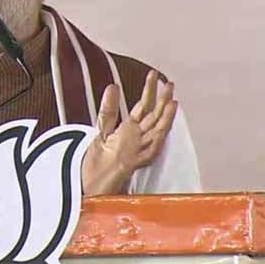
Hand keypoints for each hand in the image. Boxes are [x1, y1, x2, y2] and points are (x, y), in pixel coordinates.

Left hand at [81, 71, 177, 196]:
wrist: (92, 187)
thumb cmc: (96, 162)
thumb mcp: (101, 129)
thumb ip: (108, 109)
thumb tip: (113, 86)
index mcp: (129, 131)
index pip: (143, 107)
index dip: (148, 92)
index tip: (154, 76)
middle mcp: (137, 140)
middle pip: (152, 116)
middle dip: (161, 100)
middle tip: (169, 83)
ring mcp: (137, 151)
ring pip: (156, 131)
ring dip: (165, 117)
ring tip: (172, 100)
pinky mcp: (133, 164)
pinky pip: (149, 150)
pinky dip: (157, 138)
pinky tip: (163, 127)